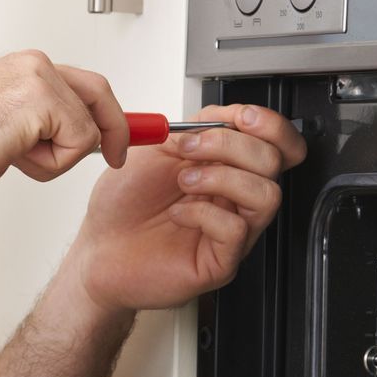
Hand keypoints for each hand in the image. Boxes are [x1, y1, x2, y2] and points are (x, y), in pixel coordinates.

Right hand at [0, 51, 129, 194]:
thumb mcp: (5, 126)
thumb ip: (37, 124)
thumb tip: (69, 141)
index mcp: (23, 68)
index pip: (82, 85)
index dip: (108, 112)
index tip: (128, 129)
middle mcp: (34, 66)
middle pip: (100, 93)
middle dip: (115, 130)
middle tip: (115, 157)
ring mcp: (39, 79)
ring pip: (87, 128)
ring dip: (57, 157)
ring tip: (15, 156)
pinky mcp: (43, 100)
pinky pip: (78, 143)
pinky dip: (51, 163)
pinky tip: (14, 156)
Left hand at [65, 104, 306, 312]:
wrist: (98, 247)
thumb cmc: (124, 204)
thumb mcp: (158, 149)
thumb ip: (197, 127)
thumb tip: (229, 115)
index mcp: (227, 167)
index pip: (278, 143)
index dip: (269, 125)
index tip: (239, 117)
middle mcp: (235, 199)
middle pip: (274, 162)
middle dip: (231, 144)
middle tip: (188, 148)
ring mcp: (233, 232)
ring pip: (266, 195)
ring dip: (221, 177)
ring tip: (184, 181)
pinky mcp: (221, 262)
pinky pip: (235, 230)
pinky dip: (203, 213)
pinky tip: (177, 213)